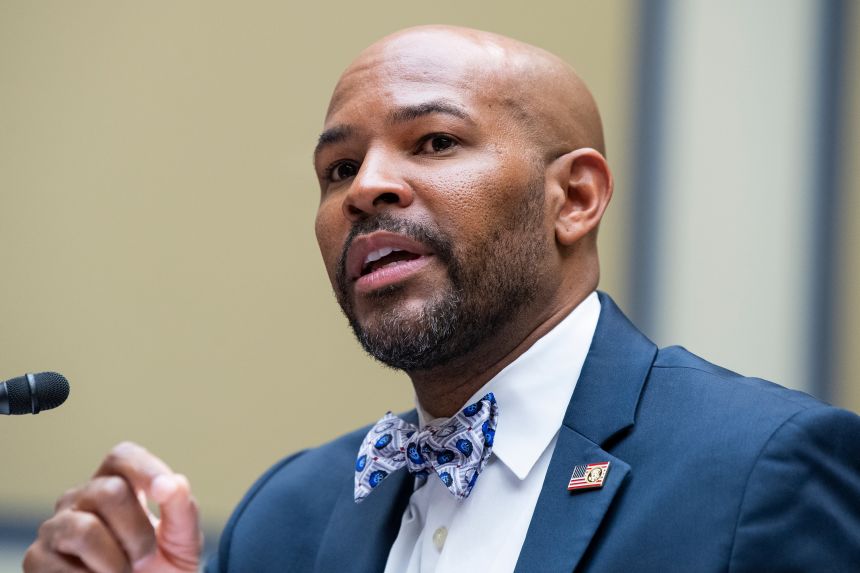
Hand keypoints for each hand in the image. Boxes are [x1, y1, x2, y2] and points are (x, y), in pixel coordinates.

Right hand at [23, 441, 201, 572]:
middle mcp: (81, 498)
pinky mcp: (36, 559)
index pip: (122, 457)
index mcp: (118, 484)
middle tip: (145, 557)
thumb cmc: (161, 567)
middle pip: (109, 491)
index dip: (144, 468)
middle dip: (137, 531)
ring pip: (83, 529)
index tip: (165, 490)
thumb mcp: (181, 539)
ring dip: (114, 561)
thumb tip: (171, 483)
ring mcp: (55, 527)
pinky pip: (62, 567)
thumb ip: (181, 508)